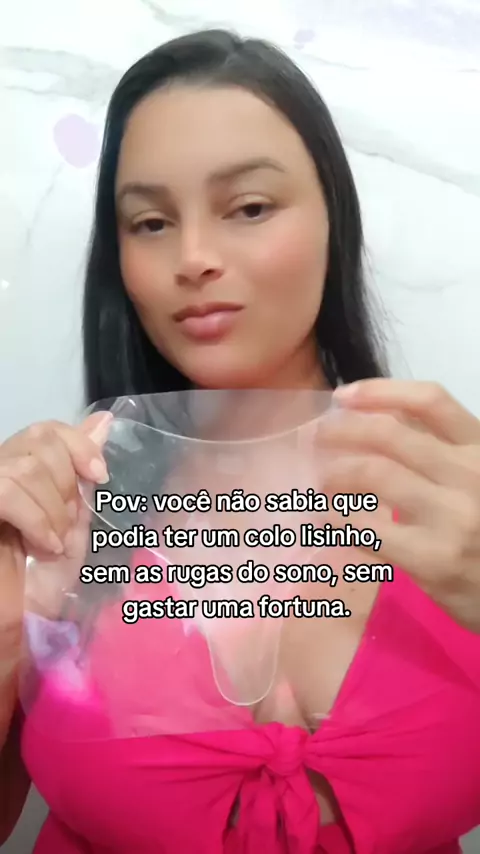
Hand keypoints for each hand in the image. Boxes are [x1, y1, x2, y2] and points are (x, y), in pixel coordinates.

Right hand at [0, 412, 111, 669]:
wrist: (13, 634)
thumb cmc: (37, 590)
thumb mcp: (70, 529)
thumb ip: (82, 479)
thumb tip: (105, 422)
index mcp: (17, 476)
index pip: (46, 430)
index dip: (76, 443)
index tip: (100, 475)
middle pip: (38, 441)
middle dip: (66, 485)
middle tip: (65, 528)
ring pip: (24, 467)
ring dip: (52, 510)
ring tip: (51, 546)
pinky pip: (6, 490)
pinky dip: (35, 519)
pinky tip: (43, 546)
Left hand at [316, 379, 479, 632]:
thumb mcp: (477, 478)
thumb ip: (438, 449)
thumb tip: (375, 418)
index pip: (429, 401)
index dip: (379, 391)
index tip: (342, 396)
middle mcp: (470, 475)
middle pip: (390, 434)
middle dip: (342, 430)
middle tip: (316, 438)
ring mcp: (451, 517)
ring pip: (373, 473)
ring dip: (335, 472)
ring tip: (322, 480)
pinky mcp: (432, 559)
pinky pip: (367, 528)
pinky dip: (338, 519)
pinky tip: (329, 520)